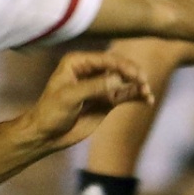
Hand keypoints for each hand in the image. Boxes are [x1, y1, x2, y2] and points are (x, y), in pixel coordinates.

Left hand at [19, 51, 154, 151]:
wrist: (46, 135)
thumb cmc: (50, 112)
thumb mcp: (69, 97)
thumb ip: (93, 87)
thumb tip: (118, 80)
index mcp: (78, 62)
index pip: (106, 59)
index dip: (123, 65)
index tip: (136, 75)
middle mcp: (91, 71)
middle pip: (118, 67)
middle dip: (133, 74)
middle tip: (144, 83)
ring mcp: (100, 86)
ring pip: (125, 81)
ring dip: (138, 86)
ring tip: (147, 94)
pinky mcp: (106, 101)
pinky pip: (126, 95)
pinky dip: (137, 96)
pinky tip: (147, 101)